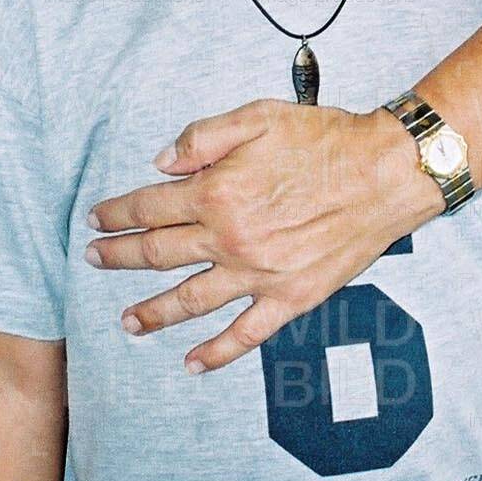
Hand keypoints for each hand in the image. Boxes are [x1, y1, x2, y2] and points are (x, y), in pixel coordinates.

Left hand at [86, 99, 441, 371]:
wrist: (386, 173)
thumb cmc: (326, 140)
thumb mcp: (257, 117)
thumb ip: (202, 138)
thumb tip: (161, 163)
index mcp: (215, 194)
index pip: (148, 207)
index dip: (116, 213)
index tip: (96, 219)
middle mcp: (228, 239)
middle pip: (156, 255)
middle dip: (118, 257)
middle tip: (95, 259)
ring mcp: (258, 274)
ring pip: (189, 300)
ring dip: (151, 312)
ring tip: (126, 321)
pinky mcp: (290, 298)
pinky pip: (245, 334)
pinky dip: (216, 353)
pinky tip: (192, 363)